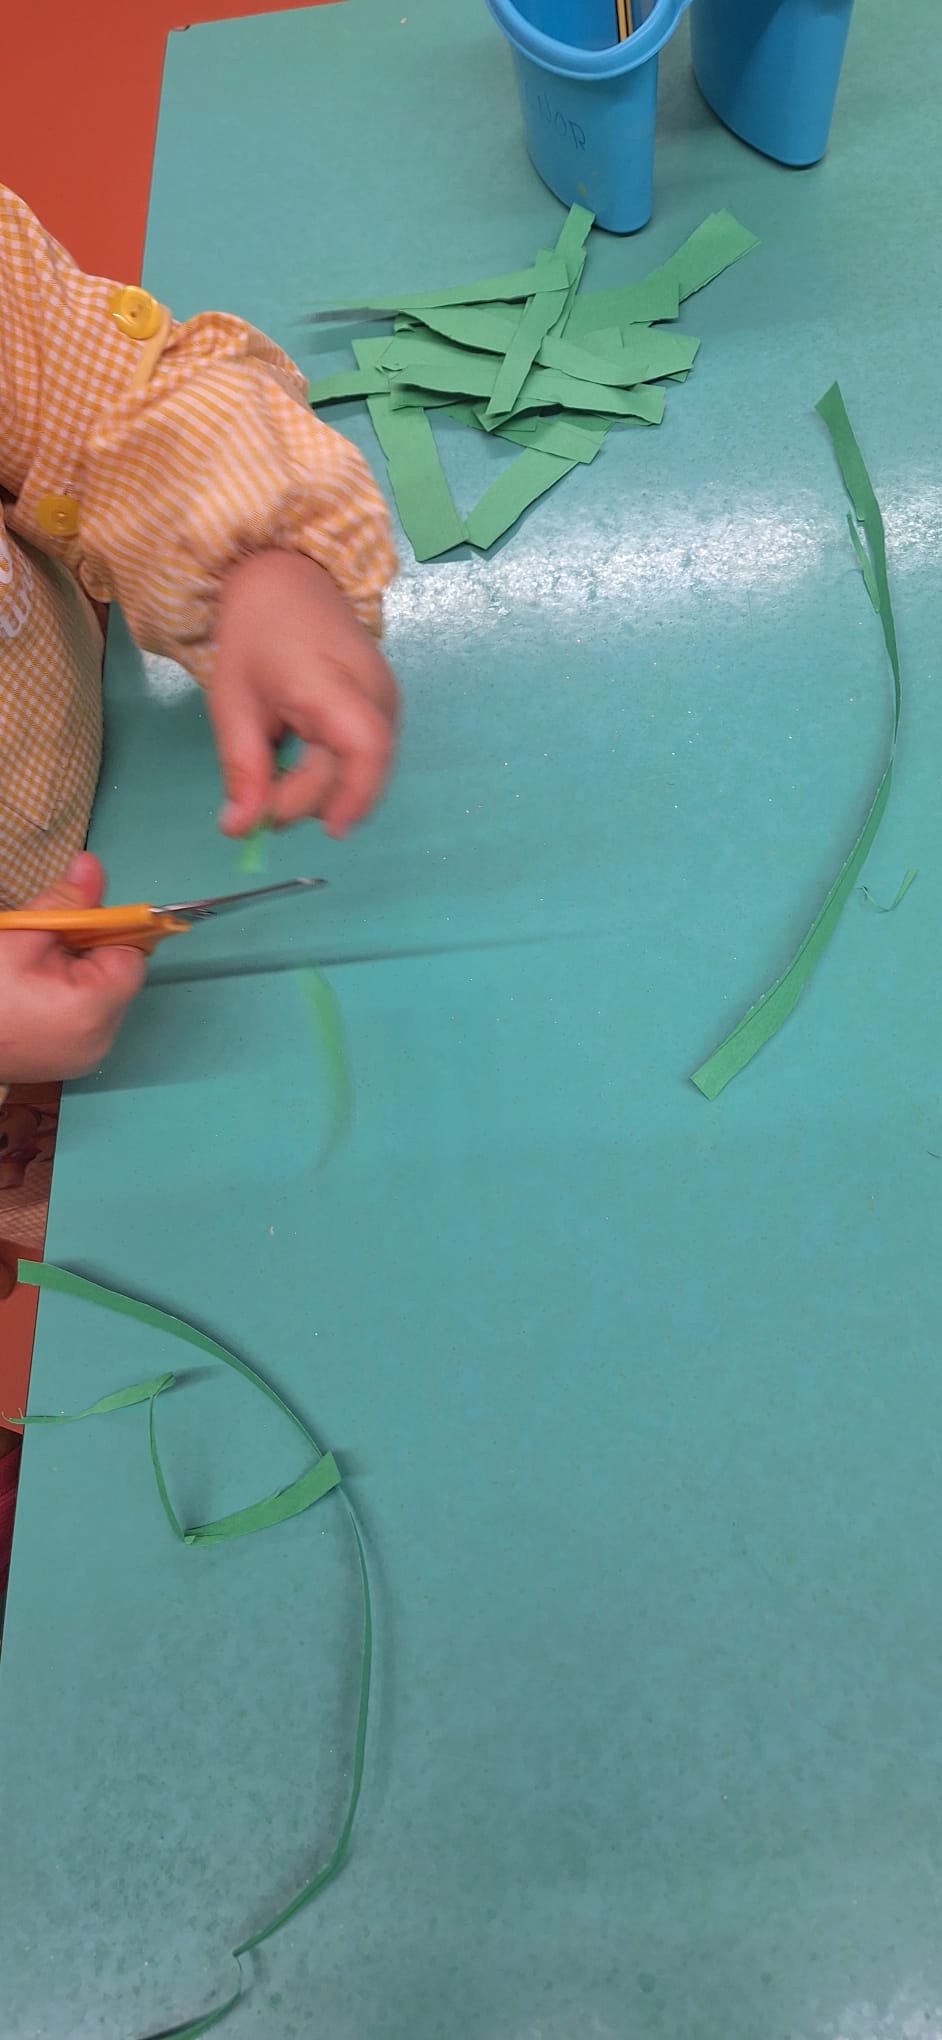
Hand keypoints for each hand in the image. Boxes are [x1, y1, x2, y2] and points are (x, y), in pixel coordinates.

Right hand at [0, 855, 145, 1082]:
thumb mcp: (20, 935)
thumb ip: (65, 903)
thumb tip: (92, 865)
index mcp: (94, 1008)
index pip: (132, 954)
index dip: (108, 929)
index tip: (73, 921)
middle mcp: (102, 1039)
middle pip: (117, 975)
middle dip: (87, 951)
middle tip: (44, 946)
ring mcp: (87, 1055)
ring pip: (101, 995)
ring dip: (76, 974)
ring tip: (34, 973)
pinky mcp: (72, 1062)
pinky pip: (85, 1018)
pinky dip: (67, 999)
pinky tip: (34, 995)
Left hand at [209, 550, 398, 841]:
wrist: (288, 579)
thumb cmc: (256, 634)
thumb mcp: (233, 701)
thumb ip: (242, 767)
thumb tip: (239, 831)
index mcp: (334, 682)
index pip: (366, 748)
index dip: (353, 796)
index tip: (326, 830)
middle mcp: (376, 694)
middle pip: (361, 770)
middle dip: (312, 801)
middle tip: (261, 804)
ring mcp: (387, 701)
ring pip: (366, 770)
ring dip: (322, 790)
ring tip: (277, 775)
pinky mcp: (386, 709)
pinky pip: (365, 757)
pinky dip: (333, 773)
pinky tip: (300, 761)